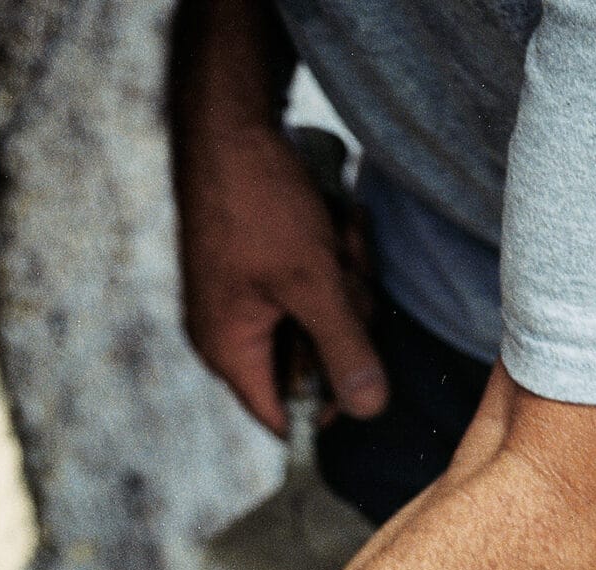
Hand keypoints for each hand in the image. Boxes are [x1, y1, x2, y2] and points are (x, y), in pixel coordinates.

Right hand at [176, 123, 386, 434]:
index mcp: (229, 351)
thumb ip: (344, 347)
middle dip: (340, 318)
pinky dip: (328, 259)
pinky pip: (306, 287)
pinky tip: (331, 224)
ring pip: (315, 319)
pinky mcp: (257, 271)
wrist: (226, 128)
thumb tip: (369, 409)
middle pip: (307, 364)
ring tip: (337, 235)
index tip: (365, 374)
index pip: (280, 416)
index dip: (325, 406)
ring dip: (341, 280)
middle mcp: (229, 335)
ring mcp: (243, 301)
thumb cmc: (257, 203)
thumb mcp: (313, 280)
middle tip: (346, 271)